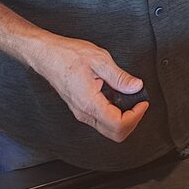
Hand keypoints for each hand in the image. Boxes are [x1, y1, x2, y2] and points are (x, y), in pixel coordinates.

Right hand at [29, 35, 148, 141]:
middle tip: (138, 102)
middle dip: (132, 120)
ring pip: (108, 128)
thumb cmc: (66, 55)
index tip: (142, 102)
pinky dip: (114, 112)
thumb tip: (136, 87)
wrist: (46, 54)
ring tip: (128, 97)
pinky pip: (101, 119)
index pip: (118, 125)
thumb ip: (120, 77)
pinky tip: (115, 95)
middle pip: (115, 133)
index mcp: (89, 103)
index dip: (136, 116)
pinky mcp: (80, 108)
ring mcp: (81, 112)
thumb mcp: (99, 60)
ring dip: (123, 117)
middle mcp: (84, 112)